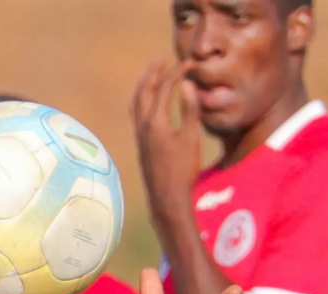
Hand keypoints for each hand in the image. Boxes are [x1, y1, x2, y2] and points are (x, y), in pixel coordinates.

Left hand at [132, 60, 201, 220]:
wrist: (166, 198)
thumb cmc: (182, 169)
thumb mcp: (191, 138)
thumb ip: (189, 110)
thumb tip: (187, 85)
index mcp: (155, 122)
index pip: (163, 89)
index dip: (175, 73)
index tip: (188, 63)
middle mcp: (142, 127)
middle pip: (142, 93)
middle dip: (151, 75)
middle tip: (160, 61)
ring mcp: (140, 137)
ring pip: (136, 105)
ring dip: (143, 88)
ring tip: (151, 77)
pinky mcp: (141, 146)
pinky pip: (137, 116)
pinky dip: (141, 103)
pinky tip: (148, 106)